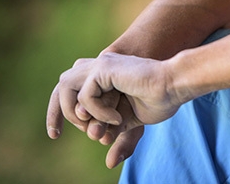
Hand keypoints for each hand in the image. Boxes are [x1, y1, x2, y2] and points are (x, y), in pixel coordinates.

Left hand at [46, 53, 187, 167]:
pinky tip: (117, 117)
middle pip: (61, 87)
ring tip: (101, 128)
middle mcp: (97, 68)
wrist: (173, 83)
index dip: (61, 113)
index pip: (70, 92)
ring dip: (79, 116)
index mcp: (103, 78)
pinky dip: (97, 113)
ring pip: (68, 91)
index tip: (66, 134)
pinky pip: (85, 97)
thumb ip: (120, 138)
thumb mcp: (133, 122)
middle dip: (56, 113)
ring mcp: (100, 66)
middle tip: (67, 133)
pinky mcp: (103, 68)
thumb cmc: (159, 99)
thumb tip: (109, 163)